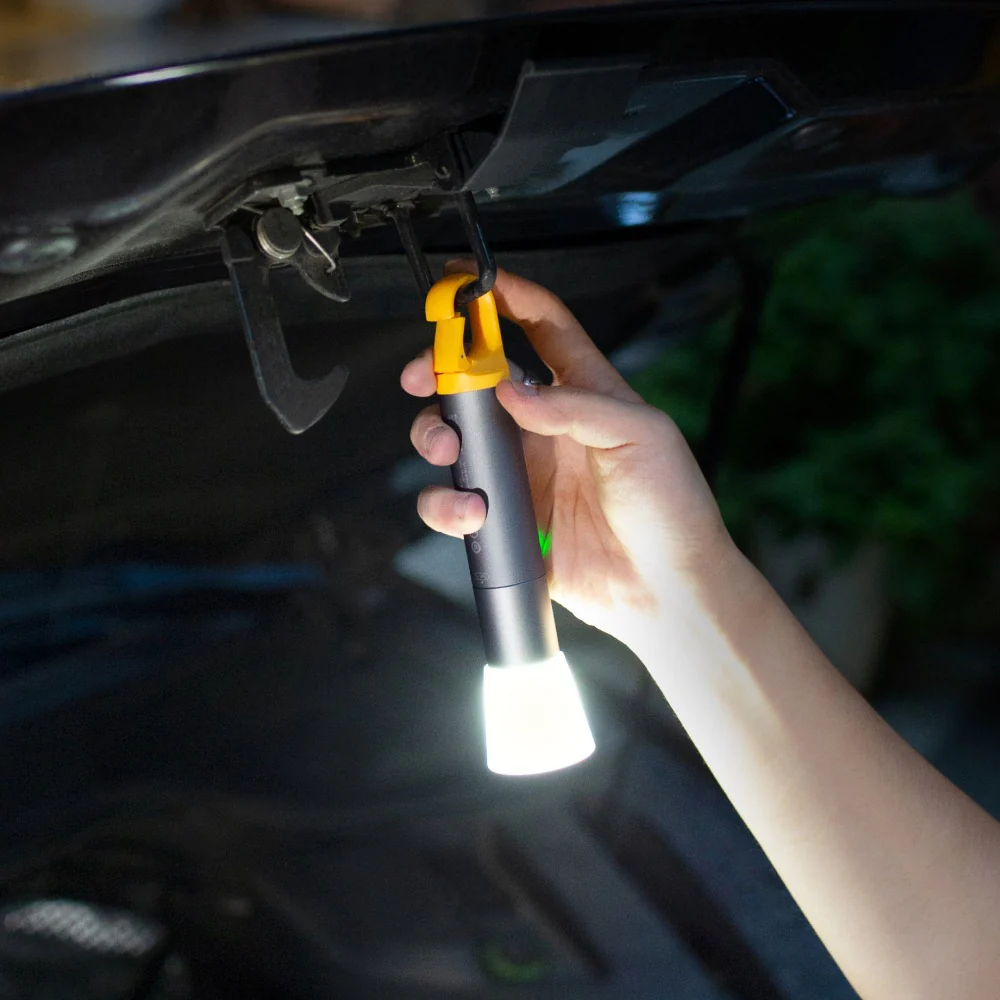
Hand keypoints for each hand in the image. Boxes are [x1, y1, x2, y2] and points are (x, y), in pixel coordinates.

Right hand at [401, 263, 731, 654]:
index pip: (540, 326)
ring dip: (434, 436)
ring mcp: (520, 473)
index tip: (465, 280)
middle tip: (422, 377)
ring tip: (450, 453)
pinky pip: (453, 501)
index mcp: (584, 392)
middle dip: (439, 371)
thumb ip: (575, 405)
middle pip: (475, 380)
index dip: (504, 295)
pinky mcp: (503, 519)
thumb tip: (508, 388)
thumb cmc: (670, 506)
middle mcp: (543, 427)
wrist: (665, 589)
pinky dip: (446, 503)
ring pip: (452, 438)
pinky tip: (472, 512)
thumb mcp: (640, 436)